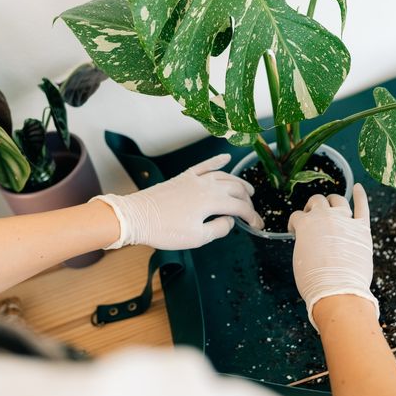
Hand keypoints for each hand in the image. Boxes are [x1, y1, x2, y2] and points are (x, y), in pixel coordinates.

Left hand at [92, 153, 263, 250]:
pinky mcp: (183, 177)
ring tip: (247, 190)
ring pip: (223, 176)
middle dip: (247, 200)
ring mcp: (194, 179)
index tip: (258, 226)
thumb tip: (230, 221)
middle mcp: (206, 185)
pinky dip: (216, 161)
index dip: (252, 216)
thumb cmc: (165, 230)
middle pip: (235, 188)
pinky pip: (204, 166)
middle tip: (252, 210)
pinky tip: (225, 157)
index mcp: (211, 200)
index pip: (240, 207)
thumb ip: (219, 228)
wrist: (136, 216)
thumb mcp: (196, 238)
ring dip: (238, 181)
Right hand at [288, 183, 377, 329]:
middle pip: (317, 201)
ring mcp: (345, 220)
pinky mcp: (362, 228)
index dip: (295, 223)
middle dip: (312, 207)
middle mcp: (324, 217)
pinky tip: (358, 188)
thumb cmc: (315, 281)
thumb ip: (304, 242)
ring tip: (332, 205)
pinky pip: (362, 206)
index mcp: (306, 224)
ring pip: (338, 200)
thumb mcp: (299, 258)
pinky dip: (360, 195)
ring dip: (332, 200)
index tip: (296, 231)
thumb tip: (310, 241)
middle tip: (313, 216)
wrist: (338, 291)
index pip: (297, 215)